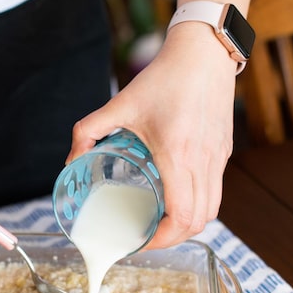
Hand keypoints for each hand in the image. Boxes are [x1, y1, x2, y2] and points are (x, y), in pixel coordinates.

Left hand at [67, 22, 236, 248]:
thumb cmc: (164, 78)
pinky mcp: (224, 151)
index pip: (182, 216)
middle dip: (173, 238)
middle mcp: (203, 162)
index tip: (141, 239)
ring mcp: (218, 158)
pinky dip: (199, 205)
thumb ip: (87, 131)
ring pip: (212, 210)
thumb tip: (69, 160)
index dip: (162, 240)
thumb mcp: (120, 104)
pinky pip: (216, 191)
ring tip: (162, 222)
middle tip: (147, 235)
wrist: (204, 52)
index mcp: (178, 155)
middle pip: (199, 222)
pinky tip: (176, 197)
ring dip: (188, 224)